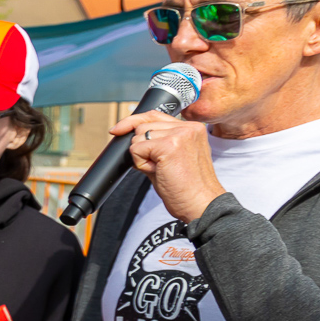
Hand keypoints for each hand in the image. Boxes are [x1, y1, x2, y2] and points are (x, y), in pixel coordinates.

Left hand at [110, 111, 224, 222]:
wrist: (201, 205)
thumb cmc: (187, 188)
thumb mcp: (173, 158)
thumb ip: (157, 143)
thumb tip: (129, 136)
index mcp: (191, 128)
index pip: (154, 115)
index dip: (134, 122)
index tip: (118, 129)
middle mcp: (188, 127)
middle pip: (142, 126)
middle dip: (142, 148)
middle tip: (161, 167)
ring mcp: (179, 135)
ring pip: (138, 138)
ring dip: (143, 157)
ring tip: (163, 170)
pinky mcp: (168, 145)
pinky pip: (137, 149)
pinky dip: (141, 164)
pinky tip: (159, 172)